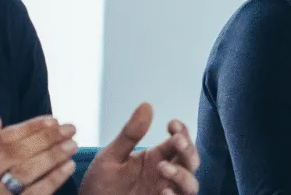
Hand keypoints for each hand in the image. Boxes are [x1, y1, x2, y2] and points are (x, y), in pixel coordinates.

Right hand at [0, 115, 77, 194]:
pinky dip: (53, 179)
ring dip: (52, 156)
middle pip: (16, 153)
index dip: (28, 128)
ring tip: (72, 145)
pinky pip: (34, 193)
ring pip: (25, 172)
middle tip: (70, 129)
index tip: (52, 120)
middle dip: (45, 138)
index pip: (1, 140)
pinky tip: (68, 167)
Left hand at [80, 103, 200, 194]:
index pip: (179, 140)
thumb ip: (130, 134)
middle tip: (176, 141)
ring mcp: (165, 191)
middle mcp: (165, 174)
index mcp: (156, 157)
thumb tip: (146, 105)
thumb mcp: (111, 156)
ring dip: (183, 175)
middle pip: (191, 161)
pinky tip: (164, 192)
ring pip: (190, 184)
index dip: (181, 131)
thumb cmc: (100, 184)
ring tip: (163, 167)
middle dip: (188, 149)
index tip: (171, 124)